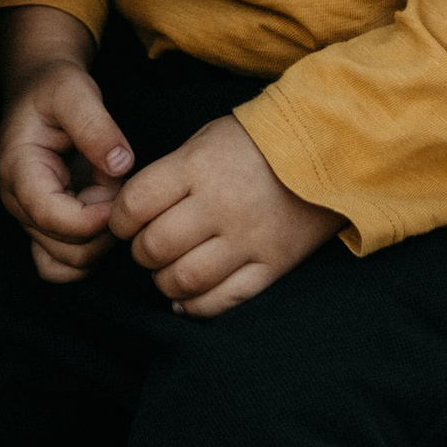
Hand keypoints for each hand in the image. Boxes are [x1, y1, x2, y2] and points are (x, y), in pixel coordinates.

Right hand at [0, 9, 132, 281]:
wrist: (40, 90)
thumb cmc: (54, 88)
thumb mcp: (75, 91)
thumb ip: (97, 126)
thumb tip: (120, 165)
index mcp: (20, 171)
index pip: (52, 216)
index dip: (92, 216)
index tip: (119, 192)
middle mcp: (20, 204)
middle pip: (66, 249)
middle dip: (103, 227)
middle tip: (119, 187)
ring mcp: (32, 220)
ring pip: (70, 264)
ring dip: (101, 240)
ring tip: (110, 196)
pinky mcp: (47, 227)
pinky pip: (68, 265)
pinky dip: (93, 250)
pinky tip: (106, 215)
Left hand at [109, 111, 340, 316]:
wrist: (328, 148)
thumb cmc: (257, 141)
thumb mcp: (207, 139)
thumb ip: (171, 174)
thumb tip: (133, 214)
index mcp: (199, 167)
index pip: (135, 205)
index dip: (118, 220)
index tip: (123, 223)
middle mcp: (221, 205)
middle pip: (155, 247)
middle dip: (140, 252)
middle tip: (147, 247)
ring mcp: (249, 238)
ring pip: (184, 280)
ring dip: (164, 282)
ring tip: (167, 271)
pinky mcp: (273, 264)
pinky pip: (224, 299)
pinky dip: (196, 306)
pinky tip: (188, 298)